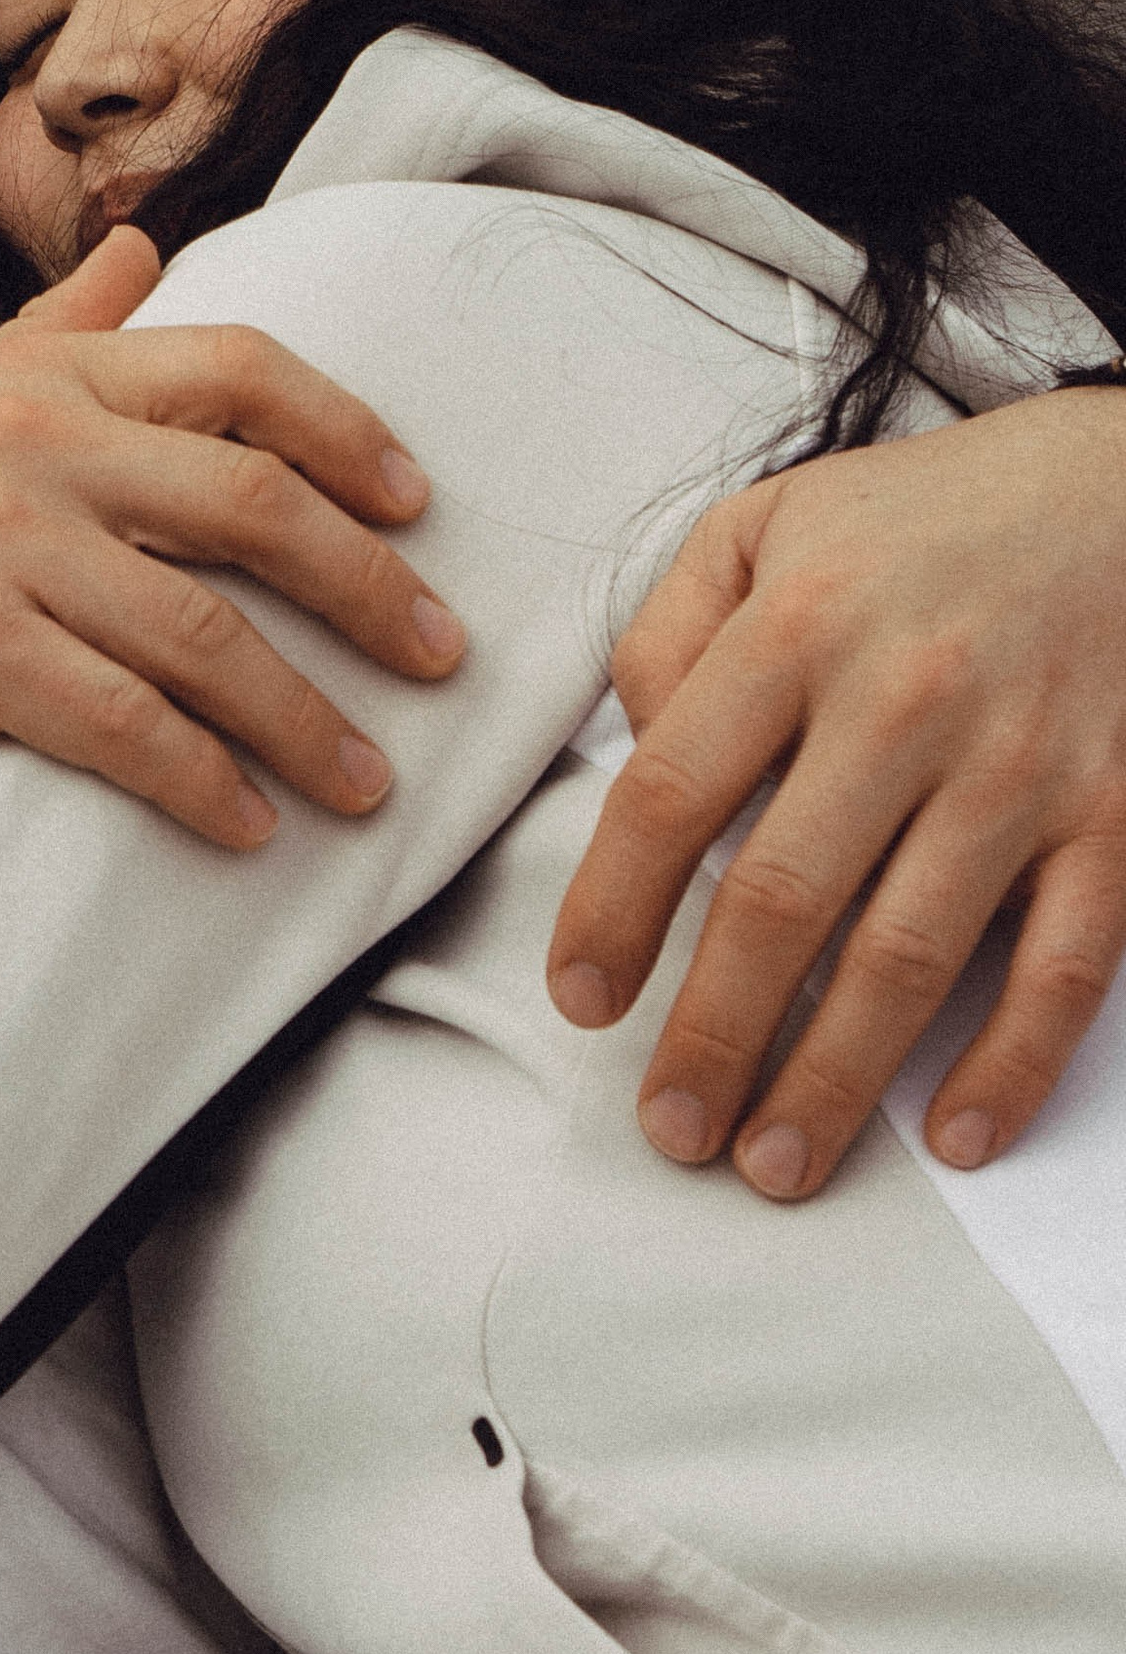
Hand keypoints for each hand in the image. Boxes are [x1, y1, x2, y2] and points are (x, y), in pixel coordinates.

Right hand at [0, 224, 462, 846]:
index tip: (416, 505)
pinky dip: (202, 783)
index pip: (236, 370)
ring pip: (203, 637)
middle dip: (368, 589)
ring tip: (366, 782)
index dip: (346, 433)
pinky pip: (120, 725)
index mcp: (39, 376)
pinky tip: (245, 825)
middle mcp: (27, 441)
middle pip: (251, 503)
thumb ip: (59, 330)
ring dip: (306, 721)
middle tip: (442, 658)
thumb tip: (149, 249)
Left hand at [546, 388, 1125, 1199]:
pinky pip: (1064, 967)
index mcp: (796, 627)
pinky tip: (953, 1135)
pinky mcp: (1116, 817)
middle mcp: (904, 699)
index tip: (581, 1000)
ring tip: (772, 1164)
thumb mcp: (758, 528)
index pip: (672, 791)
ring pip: (910, 953)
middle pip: (782, 898)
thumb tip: (638, 753)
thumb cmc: (912, 525)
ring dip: (834, 1078)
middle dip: (715, 1033)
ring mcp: (1019, 767)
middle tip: (670, 1128)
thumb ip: (670, 634)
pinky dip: (1011, 1064)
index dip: (613, 909)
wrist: (1113, 490)